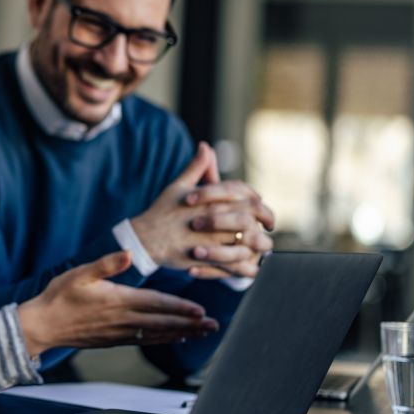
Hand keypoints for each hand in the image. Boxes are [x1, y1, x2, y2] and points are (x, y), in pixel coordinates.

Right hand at [17, 251, 218, 357]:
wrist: (42, 325)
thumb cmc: (59, 296)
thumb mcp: (80, 273)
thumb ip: (106, 264)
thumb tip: (127, 254)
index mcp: (118, 300)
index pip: (156, 304)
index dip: (180, 308)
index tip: (201, 311)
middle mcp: (123, 319)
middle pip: (163, 323)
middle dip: (190, 324)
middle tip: (214, 326)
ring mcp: (119, 332)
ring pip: (158, 334)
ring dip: (182, 333)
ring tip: (203, 333)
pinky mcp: (114, 340)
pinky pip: (145, 341)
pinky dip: (163, 340)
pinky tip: (175, 338)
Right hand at [132, 143, 272, 276]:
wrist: (144, 239)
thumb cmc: (162, 212)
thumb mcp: (179, 186)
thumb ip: (196, 167)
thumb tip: (205, 146)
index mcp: (209, 198)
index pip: (243, 193)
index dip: (256, 198)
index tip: (261, 205)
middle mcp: (213, 217)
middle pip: (250, 216)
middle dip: (264, 220)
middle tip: (268, 226)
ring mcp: (211, 238)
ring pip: (246, 241)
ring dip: (258, 244)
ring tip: (263, 247)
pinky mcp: (207, 258)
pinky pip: (233, 264)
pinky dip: (245, 266)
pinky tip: (251, 266)